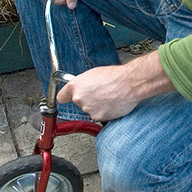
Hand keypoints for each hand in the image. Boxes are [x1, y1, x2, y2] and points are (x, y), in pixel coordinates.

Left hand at [56, 50, 174, 120]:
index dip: (66, 97)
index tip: (68, 98)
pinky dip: (105, 111)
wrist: (130, 83)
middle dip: (87, 99)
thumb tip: (82, 87)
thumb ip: (84, 83)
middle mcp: (79, 98)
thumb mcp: (94, 73)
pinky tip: (112, 103)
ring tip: (109, 96)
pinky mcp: (98, 117)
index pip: (61, 97)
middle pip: (78, 103)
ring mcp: (88, 109)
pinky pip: (99, 115)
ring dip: (97, 106)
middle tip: (100, 93)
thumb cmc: (115, 76)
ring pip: (89, 109)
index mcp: (75, 86)